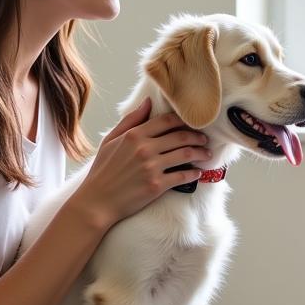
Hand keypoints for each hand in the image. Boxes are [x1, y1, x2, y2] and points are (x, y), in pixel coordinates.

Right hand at [73, 98, 211, 229]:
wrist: (97, 201)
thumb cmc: (103, 170)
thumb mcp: (111, 140)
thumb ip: (130, 120)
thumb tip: (147, 102)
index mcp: (134, 135)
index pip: (167, 121)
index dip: (183, 121)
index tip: (192, 124)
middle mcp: (145, 149)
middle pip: (181, 136)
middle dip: (198, 137)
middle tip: (205, 139)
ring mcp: (152, 167)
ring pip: (186, 154)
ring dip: (201, 153)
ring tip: (206, 154)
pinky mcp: (157, 185)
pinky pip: (183, 176)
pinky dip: (194, 174)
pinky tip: (198, 173)